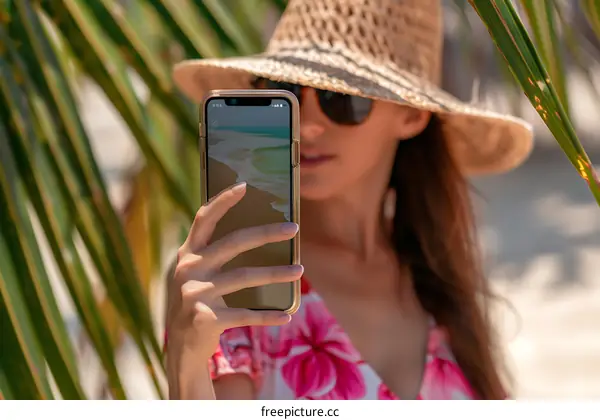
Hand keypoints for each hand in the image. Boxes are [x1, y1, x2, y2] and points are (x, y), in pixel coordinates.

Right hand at [166, 182, 301, 360]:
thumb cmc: (198, 302)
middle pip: (233, 243)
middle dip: (266, 233)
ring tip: (300, 270)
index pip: (204, 219)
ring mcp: (194, 294)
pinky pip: (245, 314)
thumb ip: (215, 254)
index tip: (245, 186)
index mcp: (188, 254)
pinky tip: (287, 315)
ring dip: (276, 273)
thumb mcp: (198, 275)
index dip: (223, 201)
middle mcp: (188, 269)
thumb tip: (260, 232)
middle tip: (294, 228)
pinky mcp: (204, 318)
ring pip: (244, 277)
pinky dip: (268, 316)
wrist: (180, 347)